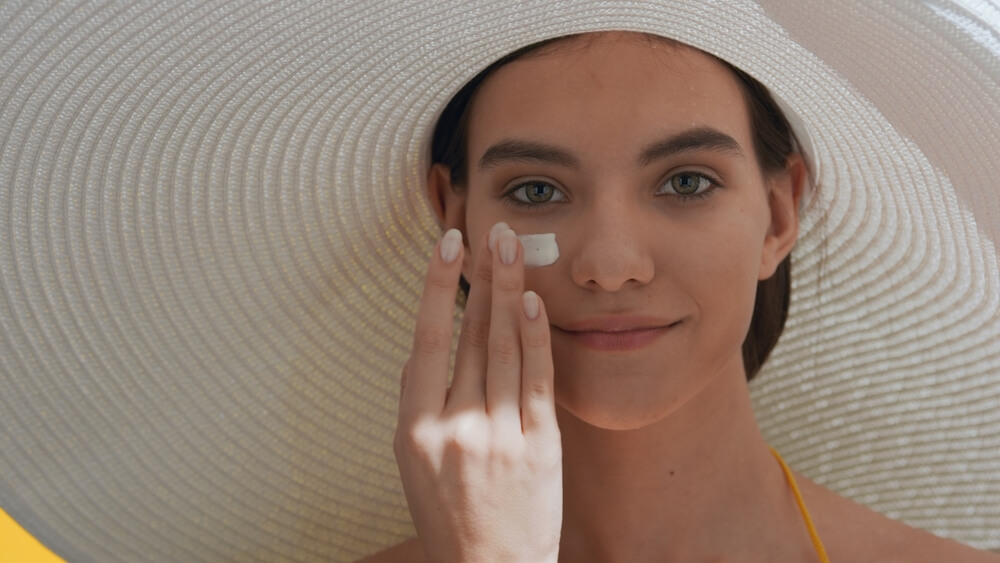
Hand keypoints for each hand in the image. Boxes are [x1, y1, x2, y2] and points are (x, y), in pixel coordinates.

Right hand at [394, 223, 562, 562]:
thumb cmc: (449, 517)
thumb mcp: (416, 464)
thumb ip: (425, 406)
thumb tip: (436, 345)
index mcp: (415, 431)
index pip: (426, 341)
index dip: (436, 288)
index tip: (447, 245)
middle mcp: (454, 428)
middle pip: (471, 335)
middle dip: (483, 277)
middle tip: (493, 231)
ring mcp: (499, 435)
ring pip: (504, 349)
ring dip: (510, 292)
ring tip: (515, 250)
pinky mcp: (539, 446)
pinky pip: (536, 381)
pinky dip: (535, 338)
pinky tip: (532, 303)